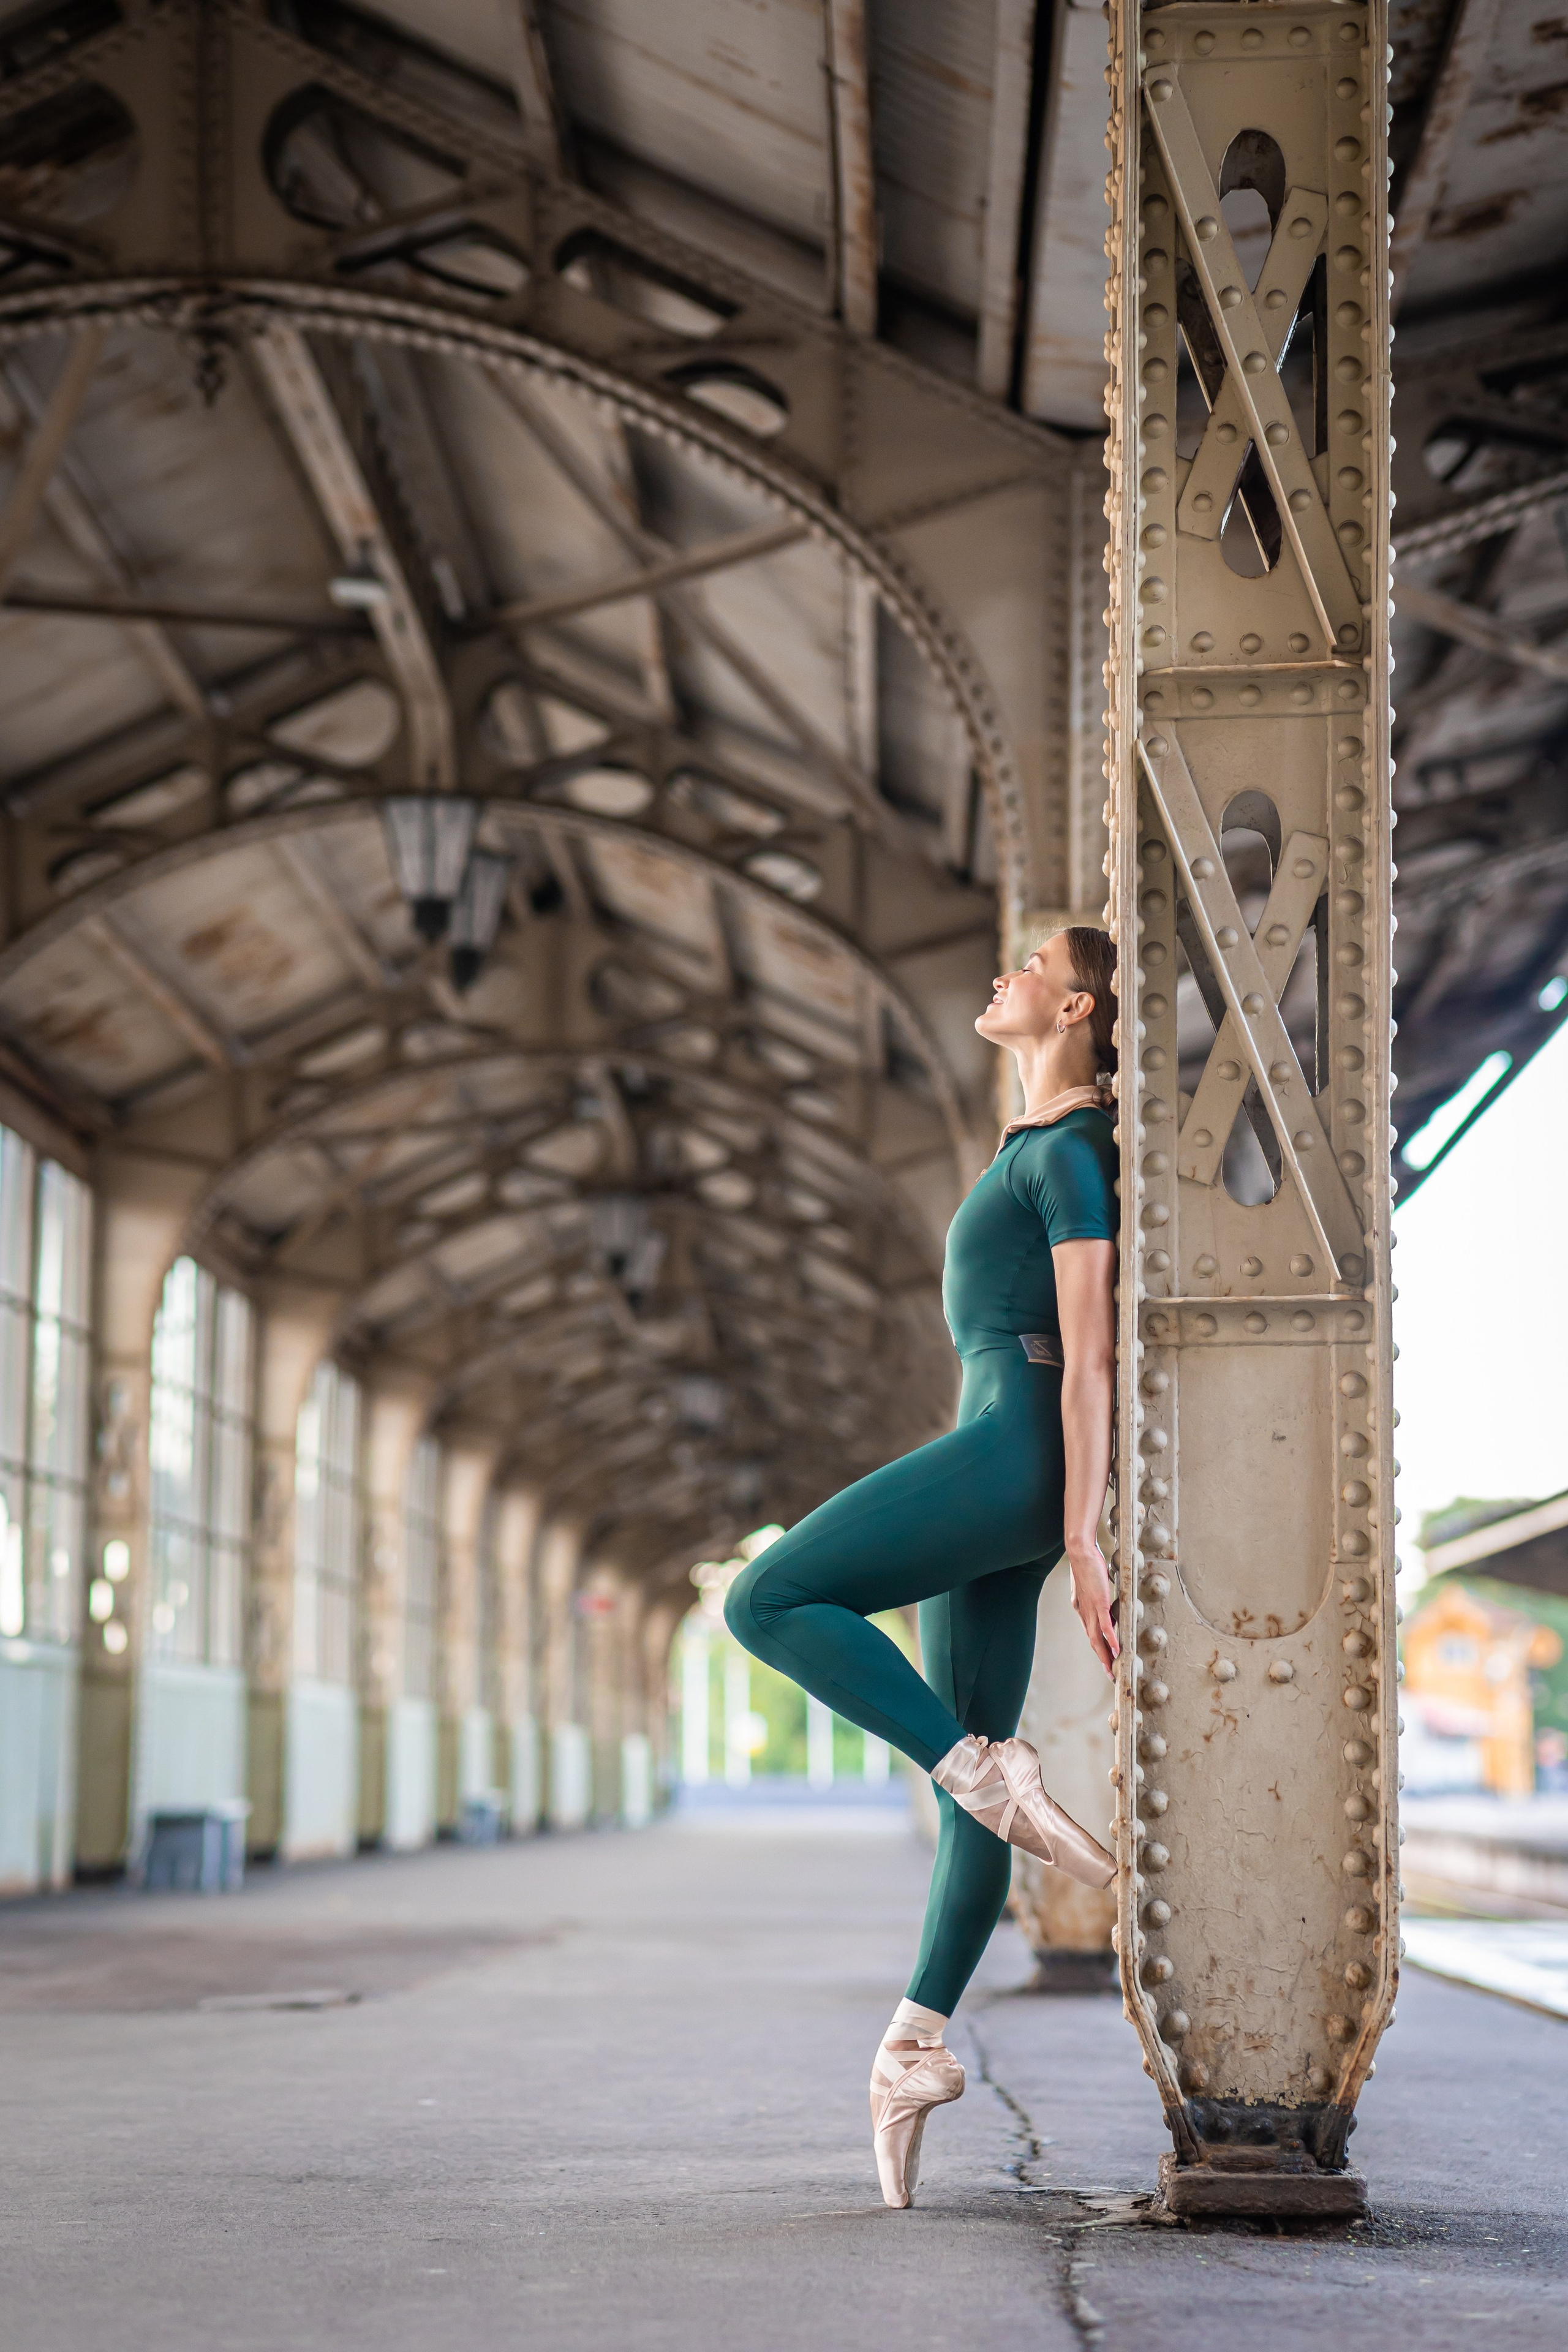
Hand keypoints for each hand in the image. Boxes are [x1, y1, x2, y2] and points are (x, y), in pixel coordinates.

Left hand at [1066, 1538, 1118, 1677]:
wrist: (1079, 1551)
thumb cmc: (1085, 1562)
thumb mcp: (1090, 1582)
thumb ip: (1095, 1593)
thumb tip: (1103, 1599)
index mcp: (1080, 1607)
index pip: (1090, 1632)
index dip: (1098, 1646)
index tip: (1104, 1658)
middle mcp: (1083, 1612)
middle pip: (1093, 1641)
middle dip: (1101, 1658)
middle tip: (1109, 1673)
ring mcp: (1090, 1608)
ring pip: (1097, 1638)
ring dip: (1105, 1656)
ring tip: (1112, 1670)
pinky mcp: (1098, 1602)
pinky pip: (1105, 1626)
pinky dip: (1111, 1640)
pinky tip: (1117, 1651)